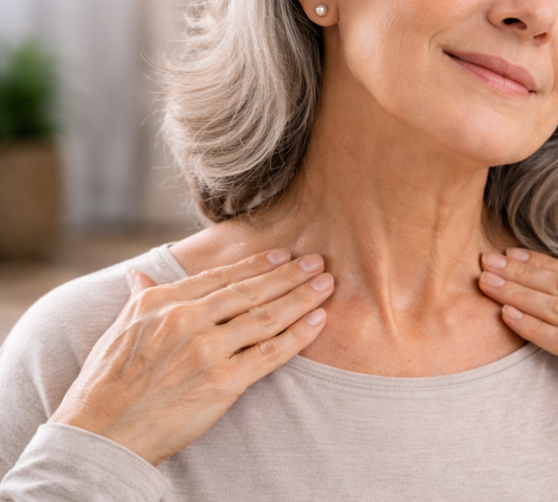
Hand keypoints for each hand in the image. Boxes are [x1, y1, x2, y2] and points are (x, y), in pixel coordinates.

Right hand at [49, 250, 334, 465]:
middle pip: (250, 291)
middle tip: (318, 261)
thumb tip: (139, 275)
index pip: (221, 277)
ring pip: (266, 317)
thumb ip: (139, 298)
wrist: (101, 434)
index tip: (283, 254)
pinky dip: (298, 335)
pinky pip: (270, 353)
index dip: (257, 264)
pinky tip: (318, 320)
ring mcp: (207, 351)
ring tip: (326, 284)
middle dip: (289, 274)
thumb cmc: (107, 383)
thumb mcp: (119, 329)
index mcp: (162, 303)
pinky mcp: (222, 382)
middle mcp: (186, 320)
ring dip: (302, 298)